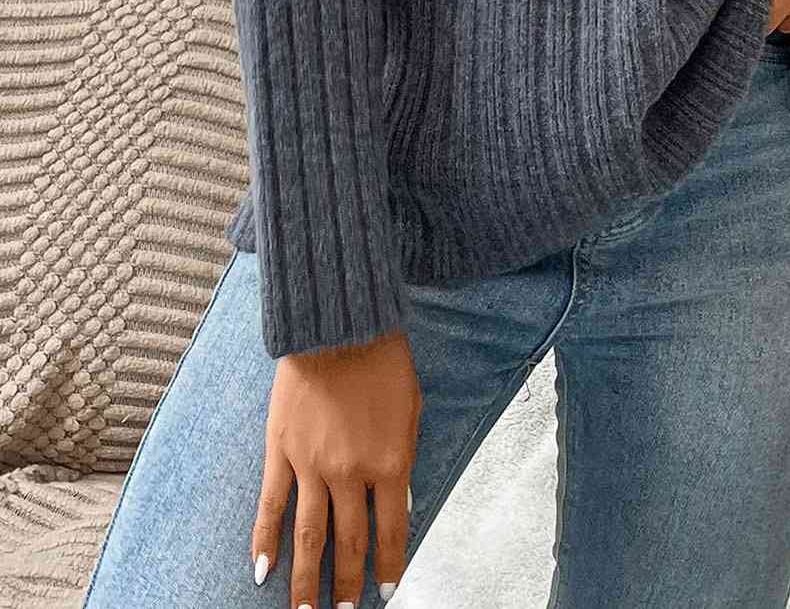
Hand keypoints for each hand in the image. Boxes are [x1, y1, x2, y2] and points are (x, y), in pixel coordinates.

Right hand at [251, 328, 421, 606]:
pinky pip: (271, 504)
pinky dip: (264, 541)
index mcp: (390, 462)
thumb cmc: (383, 361)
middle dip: (346, 584)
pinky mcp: (281, 449)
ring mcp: (312, 464)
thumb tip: (399, 502)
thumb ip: (403, 458)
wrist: (340, 324)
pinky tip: (260, 570)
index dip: (388, 565)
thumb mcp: (410, 410)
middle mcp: (350, 472)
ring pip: (307, 536)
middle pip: (348, 542)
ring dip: (305, 580)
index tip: (385, 591)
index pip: (391, 530)